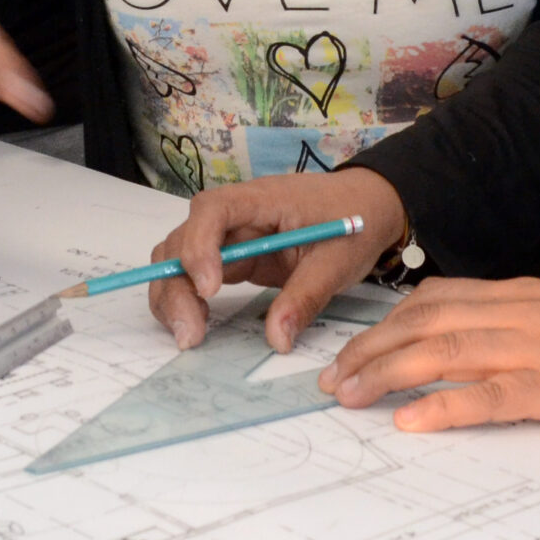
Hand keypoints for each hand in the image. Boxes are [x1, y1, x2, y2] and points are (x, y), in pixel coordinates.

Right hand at [147, 169, 403, 351]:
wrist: (366, 207)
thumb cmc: (354, 219)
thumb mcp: (339, 259)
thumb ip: (306, 296)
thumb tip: (277, 340)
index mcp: (261, 199)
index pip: (212, 210)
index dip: (200, 246)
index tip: (210, 289)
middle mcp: (236, 215)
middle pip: (182, 239)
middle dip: (176, 285)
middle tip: (190, 333)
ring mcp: (231, 237)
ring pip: (179, 259)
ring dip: (173, 295)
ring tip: (189, 335)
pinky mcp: (234, 259)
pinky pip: (196, 275)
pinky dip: (186, 300)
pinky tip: (197, 326)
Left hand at [317, 275, 539, 430]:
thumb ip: (518, 315)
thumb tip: (474, 330)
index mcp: (516, 295)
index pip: (435, 299)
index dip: (387, 322)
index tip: (356, 345)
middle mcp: (514, 315)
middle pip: (424, 325)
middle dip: (370, 350)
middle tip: (333, 379)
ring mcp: (531, 349)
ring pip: (442, 353)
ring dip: (387, 374)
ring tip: (351, 397)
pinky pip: (489, 397)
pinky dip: (445, 407)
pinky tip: (412, 421)